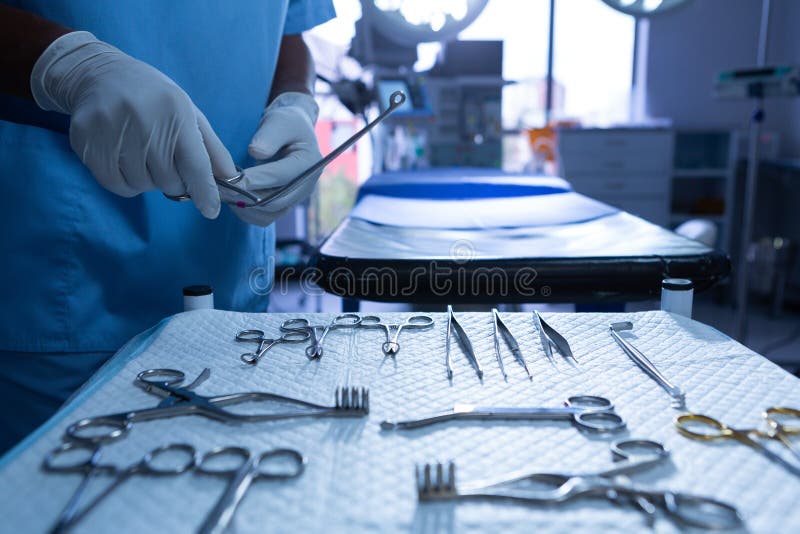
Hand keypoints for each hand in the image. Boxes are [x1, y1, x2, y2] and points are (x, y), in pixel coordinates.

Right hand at [30, 31, 235, 217]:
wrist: (100, 74)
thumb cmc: (154, 98)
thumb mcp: (189, 113)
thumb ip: (211, 148)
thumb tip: (231, 180)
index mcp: (175, 111)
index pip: (195, 163)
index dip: (204, 191)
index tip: (211, 210)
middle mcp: (144, 120)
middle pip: (168, 180)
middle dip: (173, 180)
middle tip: (165, 160)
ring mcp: (112, 130)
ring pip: (141, 186)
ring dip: (147, 180)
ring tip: (143, 155)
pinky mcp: (86, 141)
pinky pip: (114, 185)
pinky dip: (125, 183)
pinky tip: (125, 163)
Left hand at [222, 92, 321, 225]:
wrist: (293, 132)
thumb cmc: (286, 123)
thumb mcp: (279, 121)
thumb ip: (269, 136)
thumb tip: (256, 152)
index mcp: (309, 164)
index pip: (281, 176)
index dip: (255, 179)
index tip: (231, 178)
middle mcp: (306, 186)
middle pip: (275, 201)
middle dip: (247, 196)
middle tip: (221, 189)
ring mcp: (295, 199)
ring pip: (268, 214)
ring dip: (245, 207)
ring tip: (223, 193)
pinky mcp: (284, 205)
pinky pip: (265, 218)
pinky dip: (246, 212)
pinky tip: (232, 198)